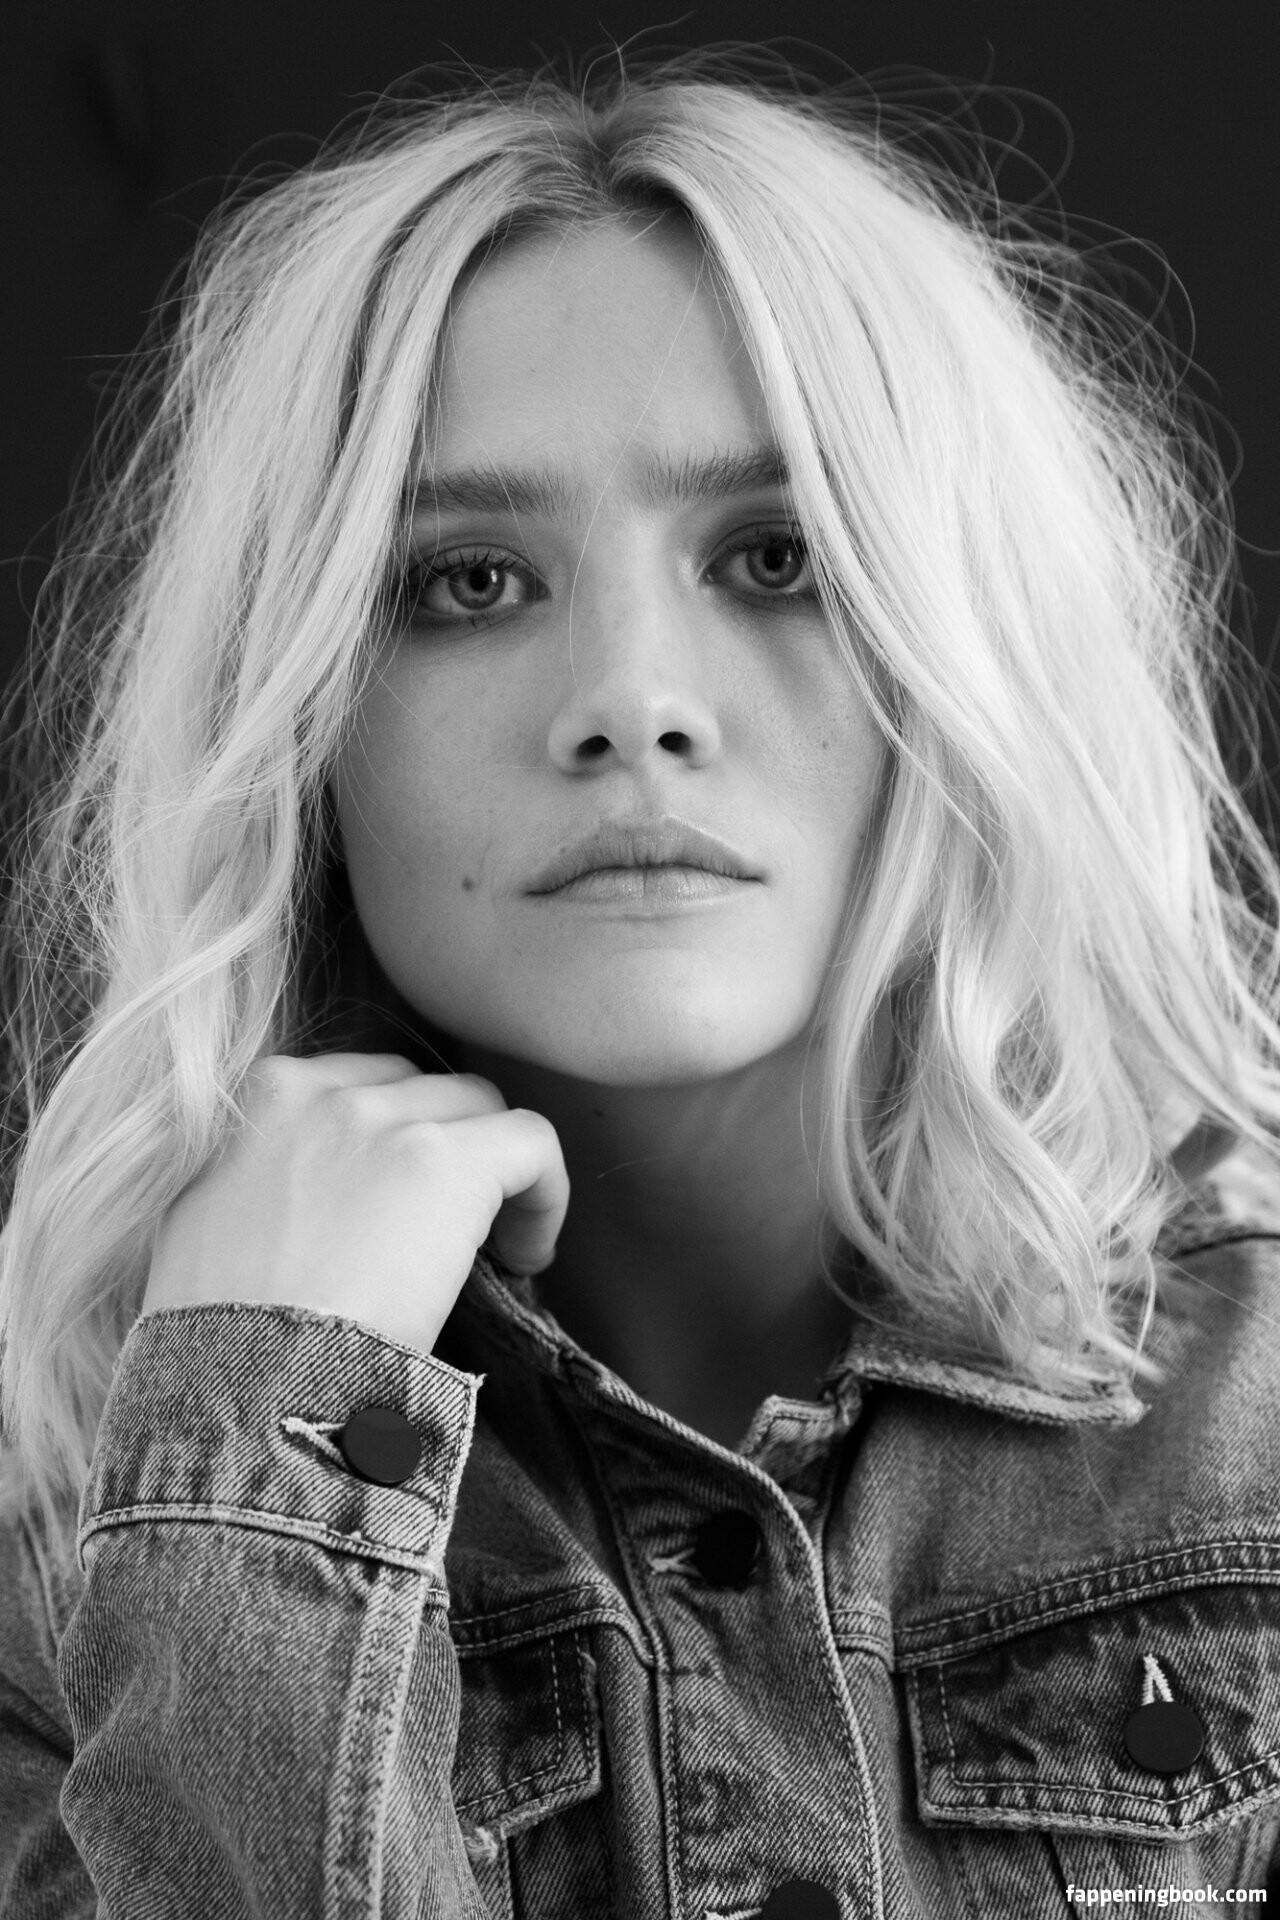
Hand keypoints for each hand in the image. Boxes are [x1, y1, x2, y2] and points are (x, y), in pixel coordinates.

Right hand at [141, 1053, 569, 1352]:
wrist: (236, 1385)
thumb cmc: (213, 1337)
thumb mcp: (203, 1225)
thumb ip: (255, 1183)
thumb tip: (301, 1207)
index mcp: (259, 1096)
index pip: (359, 1082)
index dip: (393, 1141)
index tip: (400, 1208)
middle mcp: (325, 1092)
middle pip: (424, 1088)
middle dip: (446, 1148)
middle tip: (449, 1230)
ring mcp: (387, 1120)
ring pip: (481, 1107)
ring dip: (493, 1171)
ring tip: (495, 1249)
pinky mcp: (448, 1162)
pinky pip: (533, 1143)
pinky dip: (546, 1193)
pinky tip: (529, 1256)